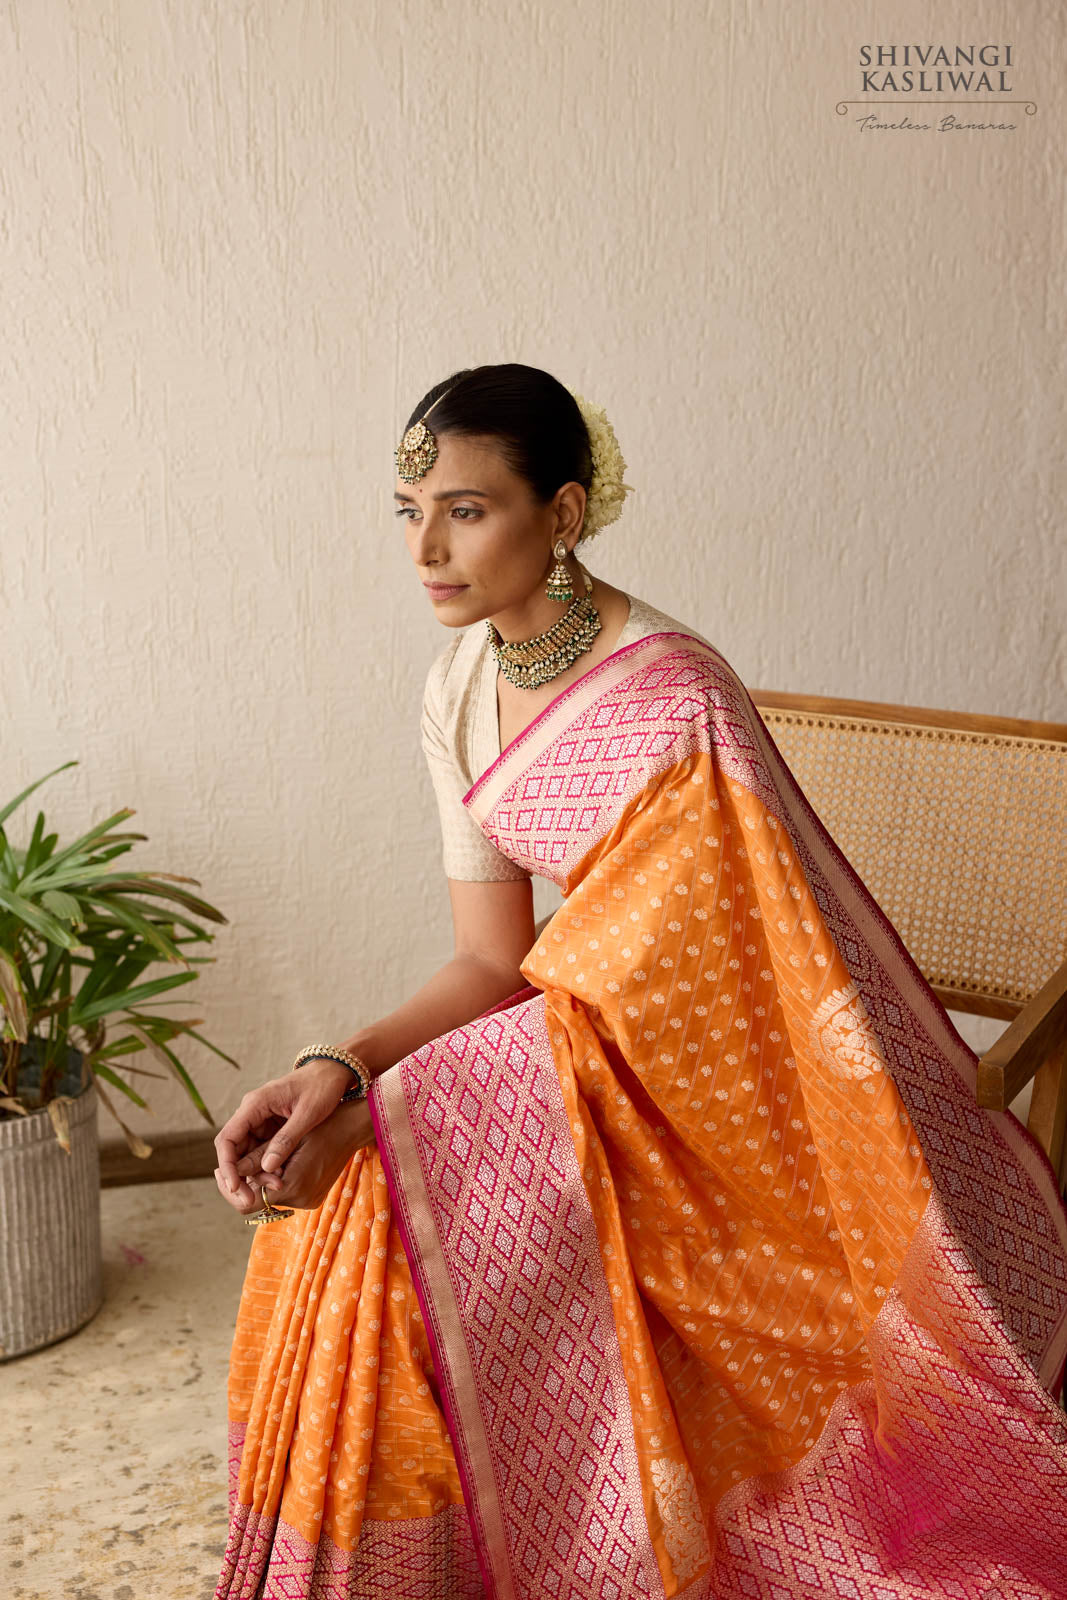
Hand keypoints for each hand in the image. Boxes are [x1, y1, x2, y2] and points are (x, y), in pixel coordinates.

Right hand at [213, 1057, 355, 1203]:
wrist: (335, 1072)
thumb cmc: (322, 1087)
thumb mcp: (307, 1114)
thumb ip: (286, 1139)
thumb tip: (267, 1167)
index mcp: (255, 1104)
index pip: (227, 1138)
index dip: (227, 1165)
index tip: (235, 1186)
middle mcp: (252, 1112)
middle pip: (233, 1149)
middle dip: (239, 1175)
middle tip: (250, 1198)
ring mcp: (260, 1120)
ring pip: (246, 1153)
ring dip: (255, 1172)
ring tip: (276, 1186)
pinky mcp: (271, 1127)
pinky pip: (261, 1150)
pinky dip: (267, 1165)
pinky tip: (279, 1178)